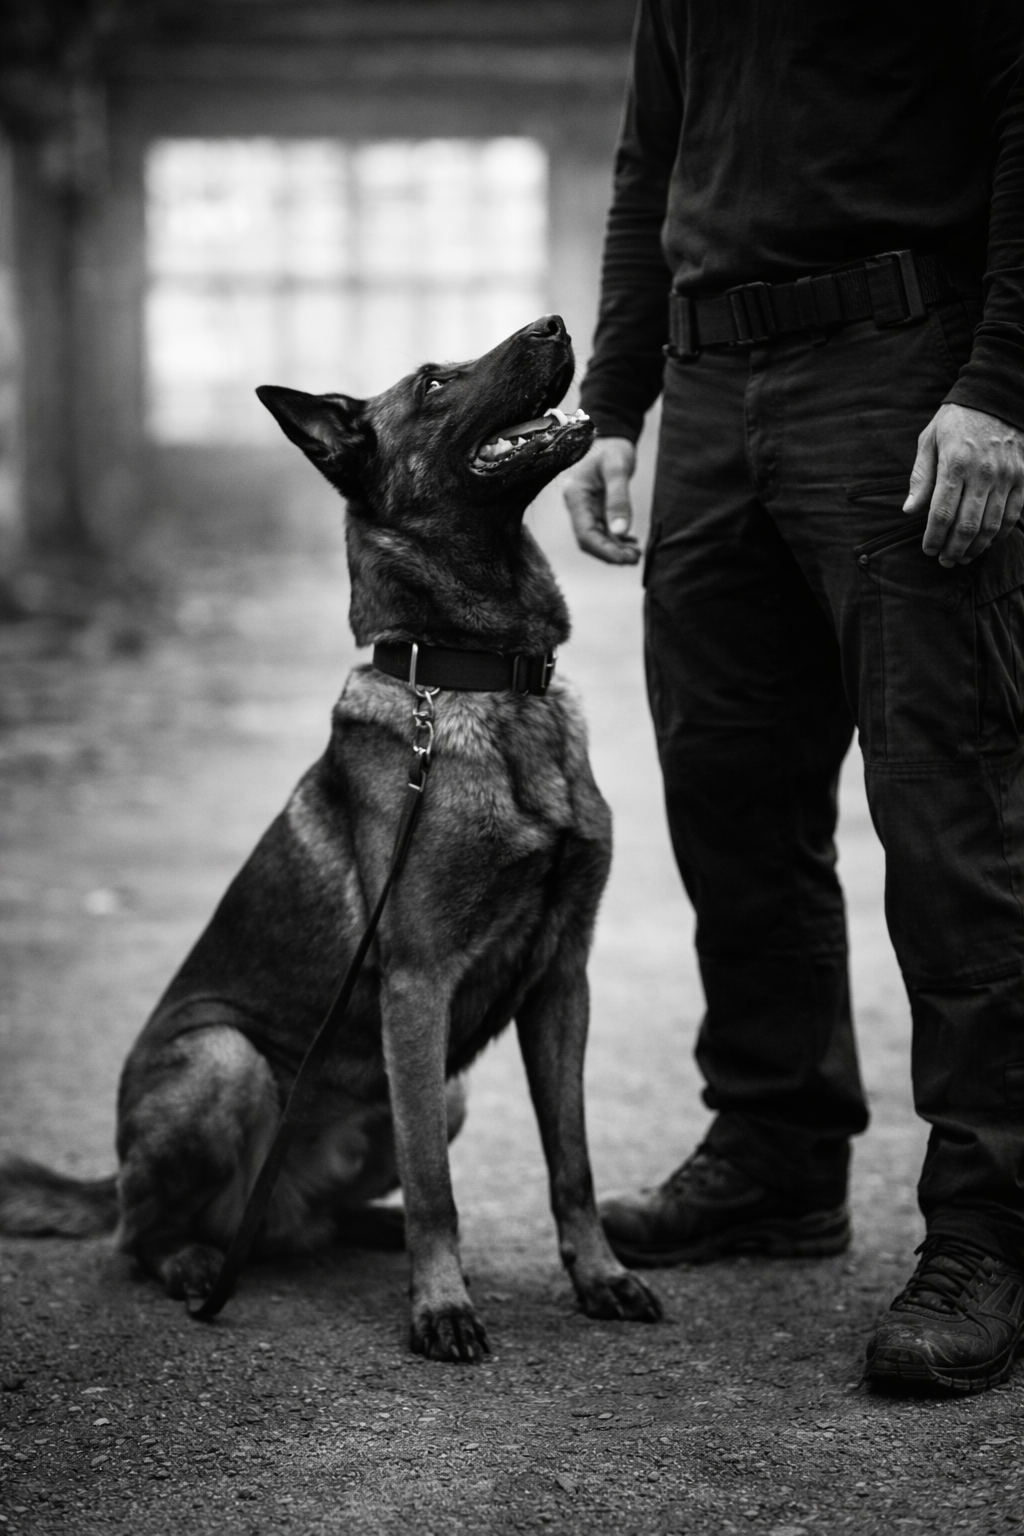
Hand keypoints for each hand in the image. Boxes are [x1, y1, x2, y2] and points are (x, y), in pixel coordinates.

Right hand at [563, 436, 641, 564]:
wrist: (609, 434)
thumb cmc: (612, 447)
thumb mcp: (617, 469)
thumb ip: (619, 500)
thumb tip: (621, 533)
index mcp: (576, 496)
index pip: (586, 534)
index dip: (605, 551)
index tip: (626, 558)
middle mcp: (576, 505)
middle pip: (589, 540)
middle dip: (610, 554)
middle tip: (635, 559)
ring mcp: (584, 508)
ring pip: (595, 538)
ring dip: (614, 549)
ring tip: (636, 554)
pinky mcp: (593, 508)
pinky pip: (601, 531)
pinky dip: (615, 541)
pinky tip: (631, 543)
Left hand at [905, 403, 1023, 566]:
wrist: (997, 396)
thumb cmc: (957, 420)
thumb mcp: (930, 440)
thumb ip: (920, 477)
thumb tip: (909, 510)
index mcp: (955, 464)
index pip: (941, 513)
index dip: (934, 538)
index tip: (928, 550)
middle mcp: (983, 472)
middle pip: (967, 525)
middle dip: (954, 549)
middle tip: (945, 561)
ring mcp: (1007, 476)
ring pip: (992, 525)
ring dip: (976, 547)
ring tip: (963, 558)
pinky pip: (1013, 514)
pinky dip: (1000, 534)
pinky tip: (987, 543)